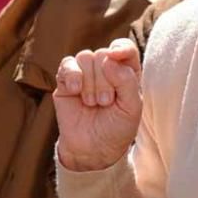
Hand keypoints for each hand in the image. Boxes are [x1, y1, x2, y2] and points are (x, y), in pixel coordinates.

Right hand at [54, 39, 142, 171]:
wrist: (92, 149)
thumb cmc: (117, 128)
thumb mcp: (132, 108)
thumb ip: (127, 81)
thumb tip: (109, 59)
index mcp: (126, 72)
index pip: (125, 49)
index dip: (121, 48)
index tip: (116, 56)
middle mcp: (106, 69)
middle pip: (103, 54)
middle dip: (105, 80)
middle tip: (105, 102)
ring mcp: (85, 73)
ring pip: (85, 57)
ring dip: (90, 83)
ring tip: (93, 103)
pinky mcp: (66, 81)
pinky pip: (67, 64)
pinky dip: (72, 75)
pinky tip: (75, 90)